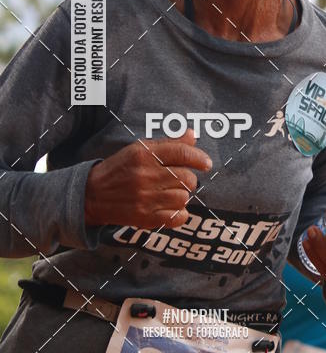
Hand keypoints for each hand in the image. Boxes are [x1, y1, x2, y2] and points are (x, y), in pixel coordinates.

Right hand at [84, 129, 211, 229]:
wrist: (92, 195)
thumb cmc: (120, 169)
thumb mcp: (139, 149)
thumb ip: (168, 143)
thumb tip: (192, 135)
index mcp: (144, 155)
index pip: (182, 153)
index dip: (199, 158)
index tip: (206, 163)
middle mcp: (145, 176)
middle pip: (187, 178)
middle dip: (188, 178)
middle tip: (179, 179)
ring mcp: (145, 199)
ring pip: (183, 198)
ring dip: (181, 195)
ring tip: (169, 193)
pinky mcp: (144, 218)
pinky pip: (177, 218)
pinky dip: (179, 214)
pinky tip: (171, 208)